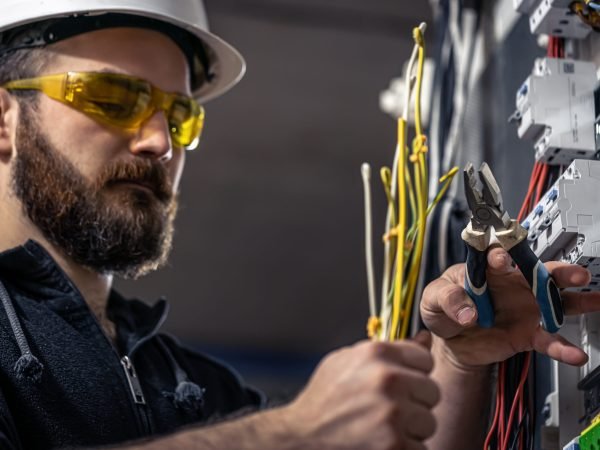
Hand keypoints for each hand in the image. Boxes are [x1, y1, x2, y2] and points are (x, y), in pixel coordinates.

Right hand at [281, 332, 439, 449]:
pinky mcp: (395, 446)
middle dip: (414, 402)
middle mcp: (388, 380)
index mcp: (376, 353)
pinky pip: (421, 448)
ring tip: (382, 428)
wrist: (300, 439)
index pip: (424, 359)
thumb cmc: (323, 401)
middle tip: (388, 410)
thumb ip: (389, 350)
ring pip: (428, 422)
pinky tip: (380, 444)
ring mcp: (393, 415)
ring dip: (411, 429)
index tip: (401, 384)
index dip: (413, 373)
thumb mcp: (346, 362)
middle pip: (432, 391)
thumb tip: (425, 339)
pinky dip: (404, 449)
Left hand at [421, 246, 599, 367]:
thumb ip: (447, 298)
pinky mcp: (527, 334)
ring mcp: (524, 309)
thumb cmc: (444, 309)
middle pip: (539, 273)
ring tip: (594, 299)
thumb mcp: (433, 299)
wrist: (451, 341)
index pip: (497, 257)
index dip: (500, 256)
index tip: (500, 259)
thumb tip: (466, 313)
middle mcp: (512, 285)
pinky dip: (562, 347)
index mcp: (487, 269)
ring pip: (554, 301)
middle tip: (575, 273)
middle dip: (559, 271)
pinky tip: (574, 354)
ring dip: (575, 300)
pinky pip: (548, 339)